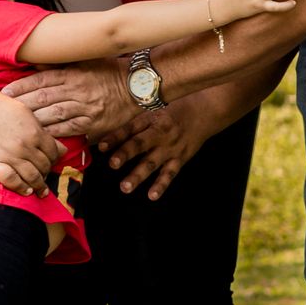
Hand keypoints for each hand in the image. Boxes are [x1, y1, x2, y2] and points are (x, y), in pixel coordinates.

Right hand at [0, 85, 60, 194]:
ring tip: (40, 190)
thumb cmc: (0, 109)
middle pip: (44, 166)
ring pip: (32, 177)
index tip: (50, 163)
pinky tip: (25, 190)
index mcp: (35, 132)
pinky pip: (11, 180)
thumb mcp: (27, 114)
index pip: (54, 153)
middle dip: (46, 173)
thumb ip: (44, 132)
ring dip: (38, 186)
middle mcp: (24, 146)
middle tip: (44, 176)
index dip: (54, 160)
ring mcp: (9, 155)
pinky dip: (20, 187)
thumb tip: (62, 149)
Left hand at [2, 56, 133, 140]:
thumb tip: (34, 63)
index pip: (41, 79)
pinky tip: (39, 136)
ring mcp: (85, 106)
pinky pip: (69, 128)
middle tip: (4, 110)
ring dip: (34, 119)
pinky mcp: (93, 122)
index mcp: (72, 73)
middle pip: (43, 97)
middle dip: (22, 104)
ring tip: (17, 124)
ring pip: (54, 113)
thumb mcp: (84, 61)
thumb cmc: (108, 71)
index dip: (21, 86)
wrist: (137, 85)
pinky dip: (54, 132)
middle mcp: (77, 89)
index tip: (5, 92)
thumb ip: (58, 64)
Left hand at [99, 99, 219, 199]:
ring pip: (152, 163)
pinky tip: (152, 196)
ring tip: (125, 187)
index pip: (130, 128)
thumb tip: (109, 133)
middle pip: (140, 144)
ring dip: (138, 175)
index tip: (101, 145)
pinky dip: (161, 185)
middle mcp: (160, 133)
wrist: (204, 111)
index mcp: (151, 118)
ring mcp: (171, 148)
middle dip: (126, 154)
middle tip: (113, 164)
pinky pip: (169, 174)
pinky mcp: (180, 159)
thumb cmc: (173, 109)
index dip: (115, 136)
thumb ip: (135, 121)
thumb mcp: (154, 108)